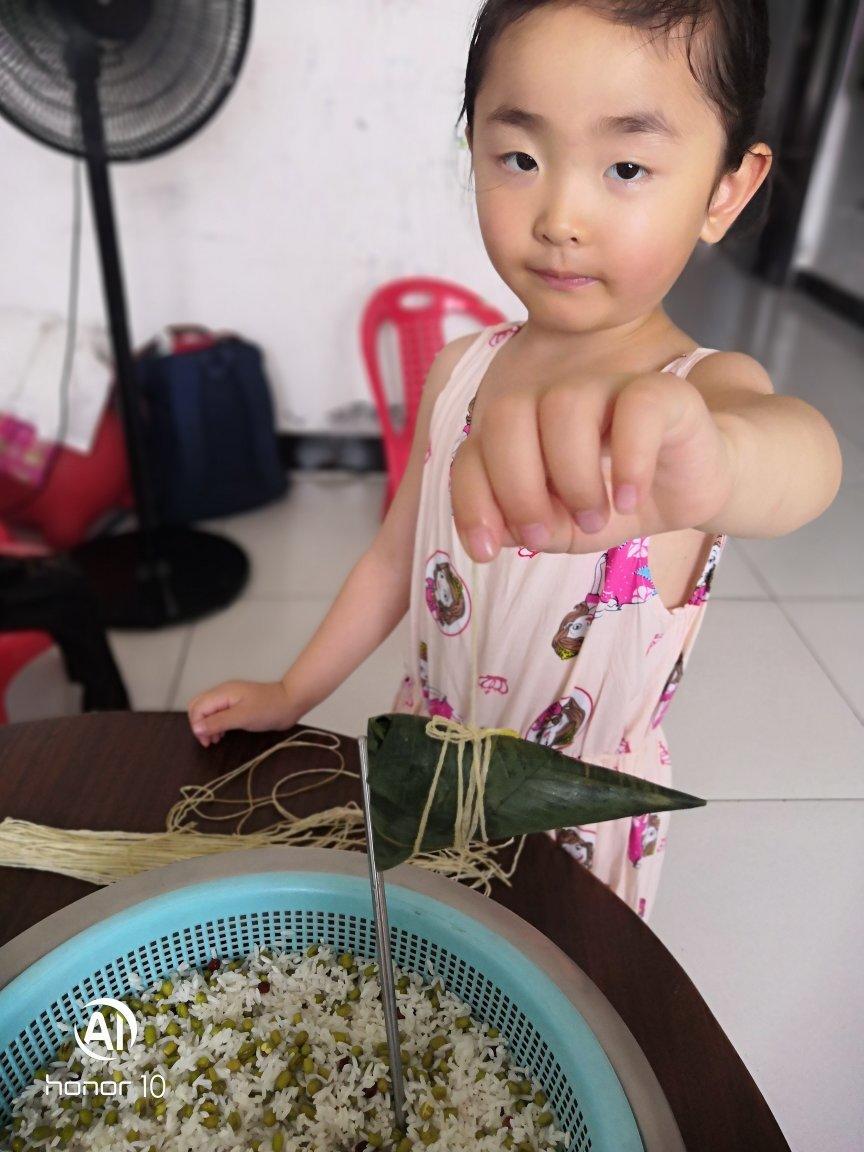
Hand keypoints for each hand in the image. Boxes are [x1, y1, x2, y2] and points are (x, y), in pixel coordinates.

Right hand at [187, 680, 300, 746]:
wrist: (290, 703)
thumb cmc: (269, 709)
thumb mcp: (242, 717)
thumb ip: (218, 722)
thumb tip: (196, 728)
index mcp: (222, 693)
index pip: (197, 707)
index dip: (197, 725)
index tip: (206, 741)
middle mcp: (223, 693)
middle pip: (198, 707)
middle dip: (199, 724)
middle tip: (208, 741)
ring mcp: (230, 698)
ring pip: (207, 710)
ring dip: (207, 725)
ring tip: (215, 740)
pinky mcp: (237, 704)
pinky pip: (218, 712)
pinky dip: (216, 723)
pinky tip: (222, 733)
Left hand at [451, 370, 735, 559]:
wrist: (691, 489)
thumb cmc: (617, 503)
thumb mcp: (561, 530)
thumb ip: (521, 527)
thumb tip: (490, 533)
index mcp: (521, 431)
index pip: (472, 451)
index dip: (471, 501)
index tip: (486, 552)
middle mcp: (554, 400)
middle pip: (506, 415)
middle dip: (517, 487)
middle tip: (545, 535)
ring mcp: (606, 389)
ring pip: (564, 404)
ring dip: (573, 477)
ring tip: (597, 517)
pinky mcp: (660, 393)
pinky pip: (634, 406)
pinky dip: (627, 461)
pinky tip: (630, 499)